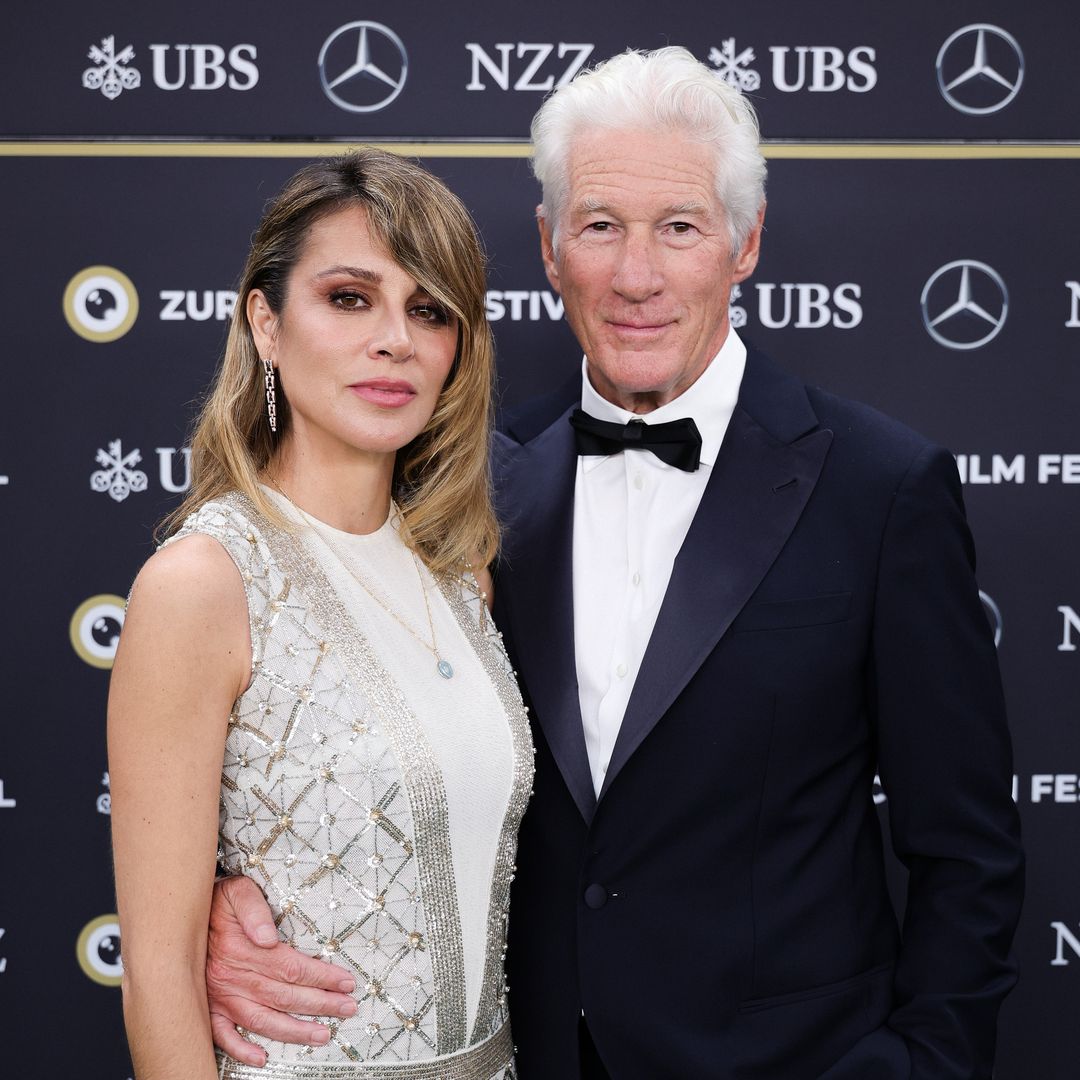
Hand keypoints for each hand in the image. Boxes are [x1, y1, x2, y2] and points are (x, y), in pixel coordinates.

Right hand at [206, 876, 357, 1066]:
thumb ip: (254, 909)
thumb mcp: (237, 891)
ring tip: (321, 1035)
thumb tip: (269, 937)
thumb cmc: (214, 902)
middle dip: (320, 1004)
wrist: (177, 917)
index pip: (291, 968)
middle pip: (284, 996)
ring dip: (294, 1031)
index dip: (322, 977)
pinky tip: (262, 1056)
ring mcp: (219, 996)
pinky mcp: (207, 1007)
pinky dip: (241, 1049)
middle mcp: (231, 977)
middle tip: (347, 1008)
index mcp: (241, 949)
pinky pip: (222, 1036)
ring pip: (261, 1020)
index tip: (346, 981)